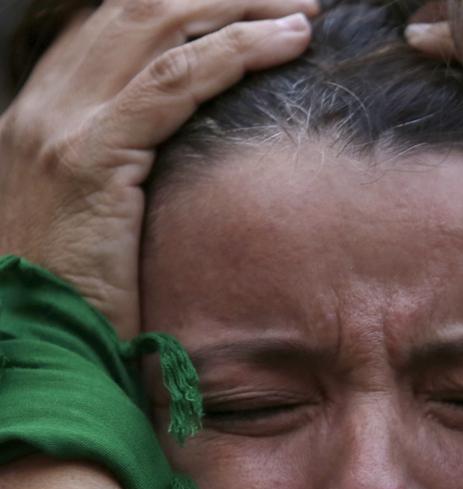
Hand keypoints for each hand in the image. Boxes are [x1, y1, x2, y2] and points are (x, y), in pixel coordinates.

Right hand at [0, 0, 316, 338]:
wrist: (36, 353)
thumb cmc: (74, 306)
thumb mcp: (87, 224)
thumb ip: (116, 174)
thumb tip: (178, 159)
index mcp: (36, 118)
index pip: (107, 28)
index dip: (178, 5)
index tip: (241, 8)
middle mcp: (40, 108)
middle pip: (135, 8)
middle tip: (289, 0)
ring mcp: (58, 127)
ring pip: (156, 25)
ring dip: (238, 8)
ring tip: (300, 12)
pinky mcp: (88, 160)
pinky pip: (172, 83)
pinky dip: (234, 52)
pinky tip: (283, 43)